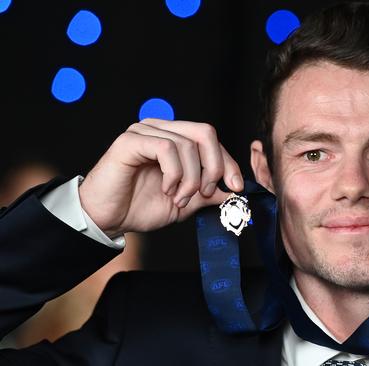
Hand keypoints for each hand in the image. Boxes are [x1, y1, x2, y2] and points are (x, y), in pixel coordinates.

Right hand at [78, 119, 242, 236]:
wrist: (107, 219)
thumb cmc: (139, 207)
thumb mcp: (185, 203)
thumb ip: (208, 194)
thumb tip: (235, 191)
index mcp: (174, 139)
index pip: (211, 140)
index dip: (228, 163)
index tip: (237, 187)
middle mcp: (160, 130)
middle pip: (205, 133)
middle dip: (215, 165)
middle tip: (207, 192)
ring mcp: (144, 132)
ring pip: (187, 145)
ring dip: (190, 179)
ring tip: (178, 198)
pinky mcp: (130, 142)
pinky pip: (166, 149)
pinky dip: (173, 174)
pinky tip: (166, 190)